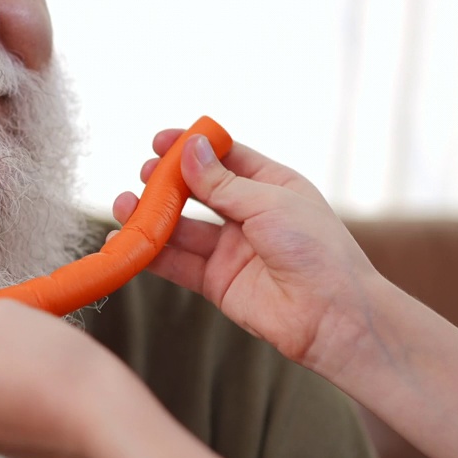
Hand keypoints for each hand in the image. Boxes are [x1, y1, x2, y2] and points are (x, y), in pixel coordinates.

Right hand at [113, 131, 380, 374]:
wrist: (333, 316)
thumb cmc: (317, 251)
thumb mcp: (269, 203)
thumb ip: (222, 183)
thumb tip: (190, 150)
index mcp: (272, 186)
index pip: (226, 158)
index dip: (193, 148)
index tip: (159, 141)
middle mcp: (250, 215)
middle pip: (198, 191)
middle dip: (167, 182)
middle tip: (144, 175)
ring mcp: (231, 249)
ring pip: (182, 228)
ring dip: (152, 217)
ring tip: (124, 206)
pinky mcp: (217, 282)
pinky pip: (177, 264)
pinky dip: (151, 255)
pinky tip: (126, 243)